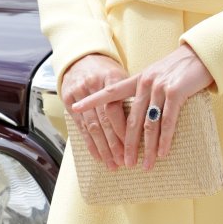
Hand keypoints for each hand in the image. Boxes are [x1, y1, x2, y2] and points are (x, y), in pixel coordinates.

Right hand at [60, 53, 129, 167]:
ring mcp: (78, 93)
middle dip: (115, 145)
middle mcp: (92, 85)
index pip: (116, 109)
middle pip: (104, 121)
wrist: (82, 58)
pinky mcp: (68, 101)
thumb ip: (134, 94)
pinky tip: (98, 157)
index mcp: (111, 77)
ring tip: (113, 165)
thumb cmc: (109, 72)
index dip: (124, 130)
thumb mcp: (123, 76)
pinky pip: (81, 127)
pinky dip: (90, 144)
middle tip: (126, 162)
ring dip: (104, 149)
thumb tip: (154, 118)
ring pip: (92, 127)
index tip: (135, 146)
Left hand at [67, 45, 216, 170]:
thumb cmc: (179, 69)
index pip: (110, 92)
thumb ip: (145, 91)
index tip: (74, 108)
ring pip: (149, 124)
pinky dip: (164, 140)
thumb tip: (138, 115)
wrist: (201, 55)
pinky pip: (168, 122)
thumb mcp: (157, 76)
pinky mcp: (175, 93)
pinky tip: (162, 153)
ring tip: (145, 165)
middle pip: (131, 120)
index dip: (92, 100)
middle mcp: (145, 83)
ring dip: (147, 148)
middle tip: (124, 163)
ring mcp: (160, 88)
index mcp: (137, 80)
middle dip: (127, 145)